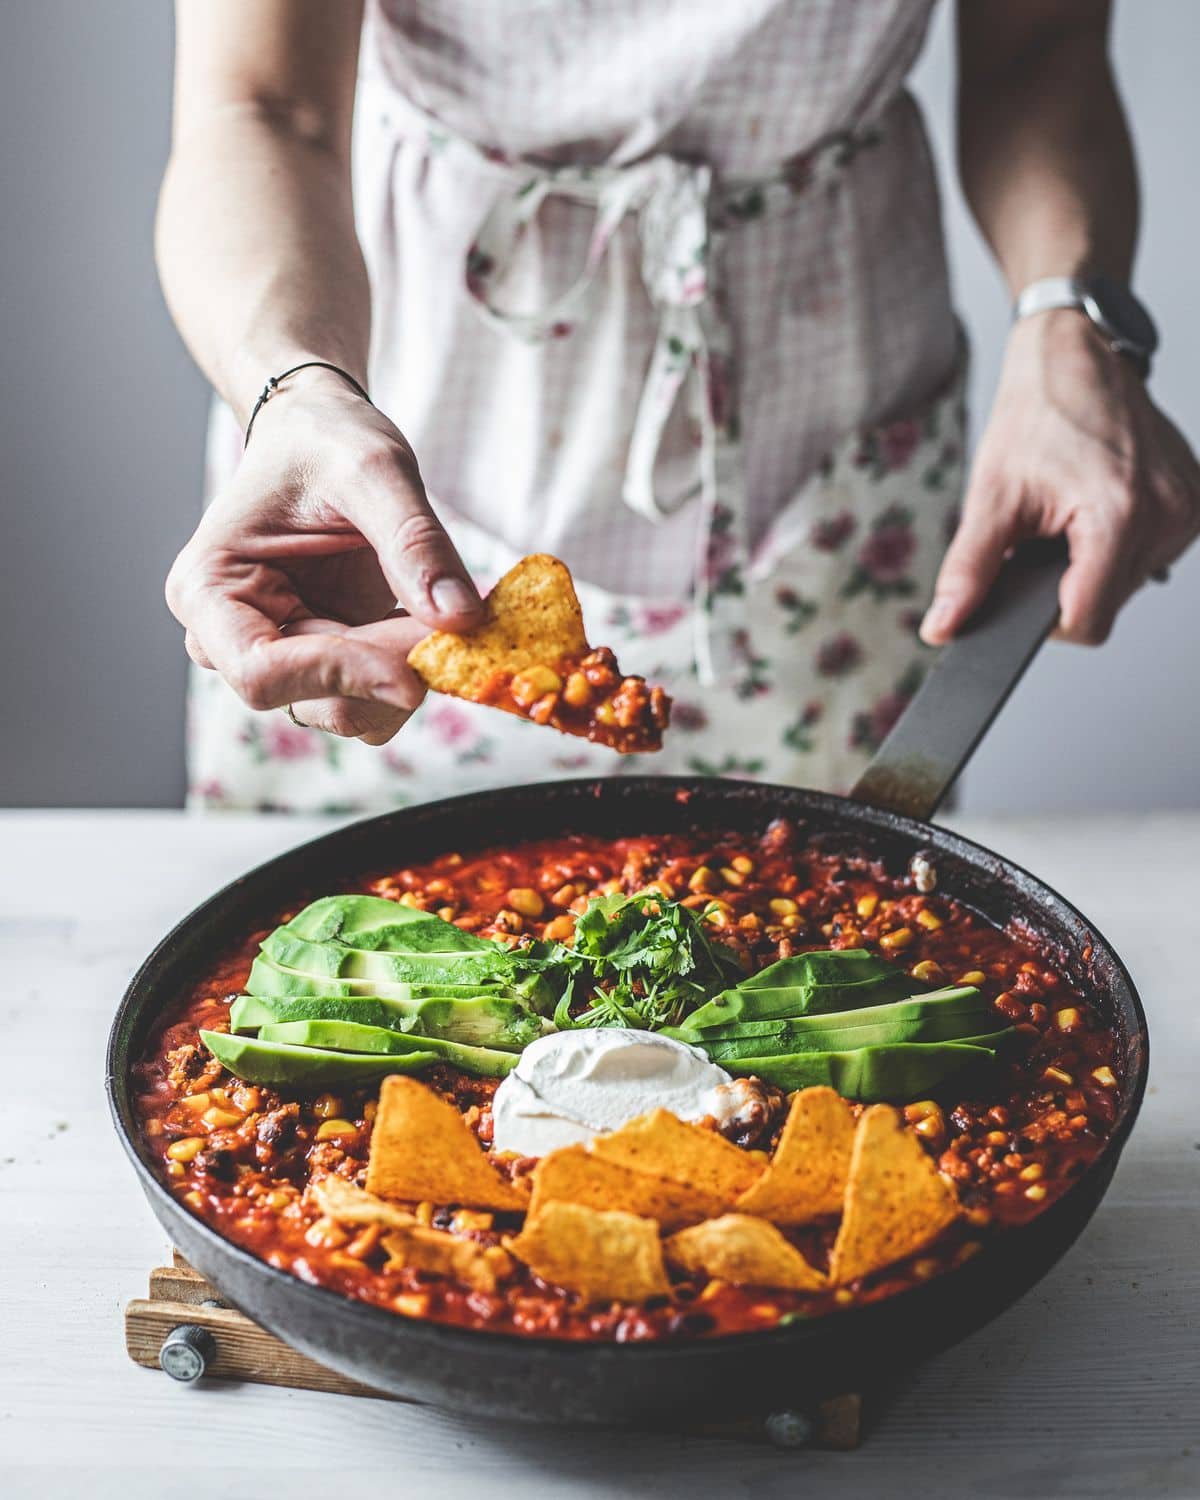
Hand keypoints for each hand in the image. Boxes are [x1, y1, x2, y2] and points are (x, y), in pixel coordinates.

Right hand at [166, 370, 482, 742]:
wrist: (325, 436)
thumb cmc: (326, 439)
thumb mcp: (373, 469)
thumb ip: (413, 541)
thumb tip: (459, 618)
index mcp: (208, 590)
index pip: (259, 671)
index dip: (337, 677)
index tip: (412, 672)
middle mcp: (230, 638)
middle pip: (310, 698)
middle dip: (385, 670)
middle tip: (450, 627)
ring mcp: (282, 656)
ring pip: (347, 712)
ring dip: (404, 677)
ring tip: (440, 616)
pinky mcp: (329, 664)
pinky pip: (374, 700)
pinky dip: (412, 674)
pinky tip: (430, 625)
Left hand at [921, 309, 1199, 646]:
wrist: (1075, 357)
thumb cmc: (1036, 417)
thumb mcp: (990, 498)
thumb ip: (968, 572)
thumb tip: (942, 628)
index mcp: (1119, 518)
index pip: (1088, 622)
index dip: (1046, 622)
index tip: (1022, 590)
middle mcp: (1168, 517)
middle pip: (1107, 604)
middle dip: (1066, 584)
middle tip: (1042, 536)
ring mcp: (1188, 509)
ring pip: (1128, 583)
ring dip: (1092, 564)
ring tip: (1070, 515)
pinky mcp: (1195, 502)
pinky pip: (1149, 554)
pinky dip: (1117, 544)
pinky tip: (1097, 507)